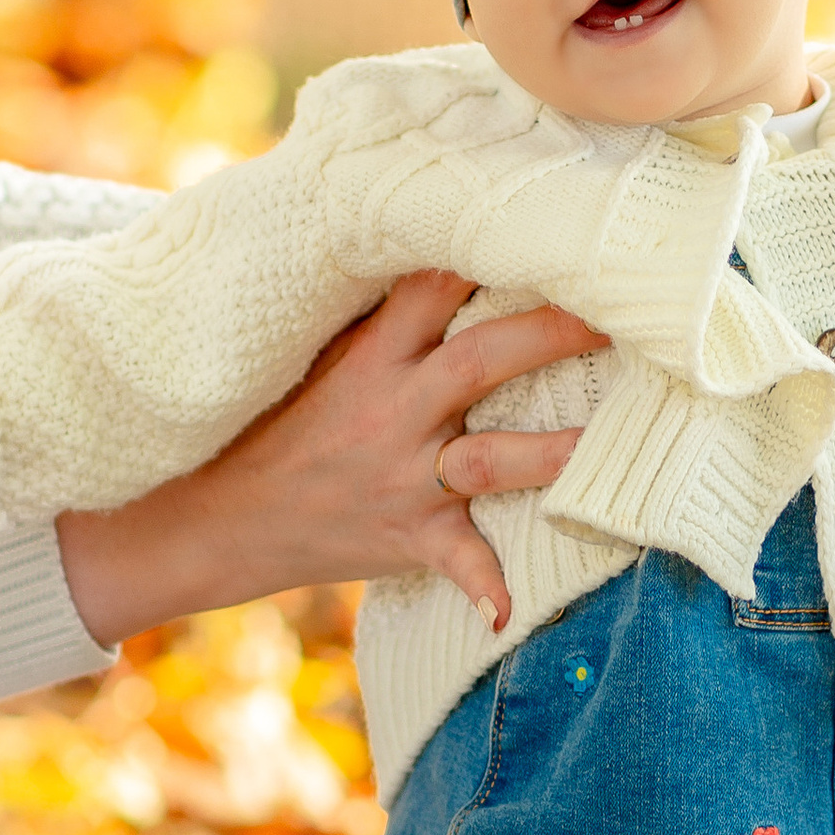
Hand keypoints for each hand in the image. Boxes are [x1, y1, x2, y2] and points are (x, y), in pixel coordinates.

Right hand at [53, 271, 608, 641]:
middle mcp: (394, 408)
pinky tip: (508, 613)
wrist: (213, 516)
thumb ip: (370, 308)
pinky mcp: (408, 534)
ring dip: (552, 452)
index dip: (489, 247)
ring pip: (490, 457)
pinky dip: (482, 586)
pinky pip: (455, 560)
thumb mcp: (312, 354)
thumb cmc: (273, 424)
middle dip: (552, 331)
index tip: (550, 221)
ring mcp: (404, 474)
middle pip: (483, 358)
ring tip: (613, 442)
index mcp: (370, 354)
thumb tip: (429, 239)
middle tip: (621, 307)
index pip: (434, 283)